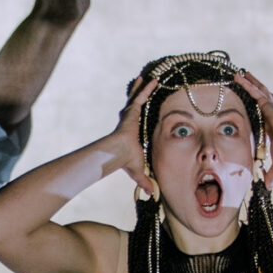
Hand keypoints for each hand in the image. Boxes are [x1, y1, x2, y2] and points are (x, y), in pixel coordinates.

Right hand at [113, 75, 159, 191]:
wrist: (118, 154)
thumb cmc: (126, 161)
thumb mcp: (139, 171)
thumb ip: (145, 181)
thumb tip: (151, 195)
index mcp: (132, 131)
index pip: (137, 119)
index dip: (139, 112)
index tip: (142, 107)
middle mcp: (130, 120)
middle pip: (136, 104)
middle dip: (140, 94)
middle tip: (144, 84)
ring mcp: (131, 115)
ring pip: (138, 97)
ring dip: (144, 87)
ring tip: (150, 77)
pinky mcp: (132, 111)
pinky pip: (141, 96)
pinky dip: (147, 88)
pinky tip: (154, 79)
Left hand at [231, 69, 272, 183]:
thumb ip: (272, 173)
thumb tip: (269, 188)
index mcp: (271, 123)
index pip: (263, 112)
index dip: (259, 106)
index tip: (254, 102)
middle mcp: (270, 112)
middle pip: (260, 97)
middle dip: (252, 88)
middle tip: (244, 80)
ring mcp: (269, 106)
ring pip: (257, 90)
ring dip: (248, 81)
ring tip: (240, 73)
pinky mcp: (267, 103)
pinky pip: (255, 90)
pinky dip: (246, 83)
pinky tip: (239, 75)